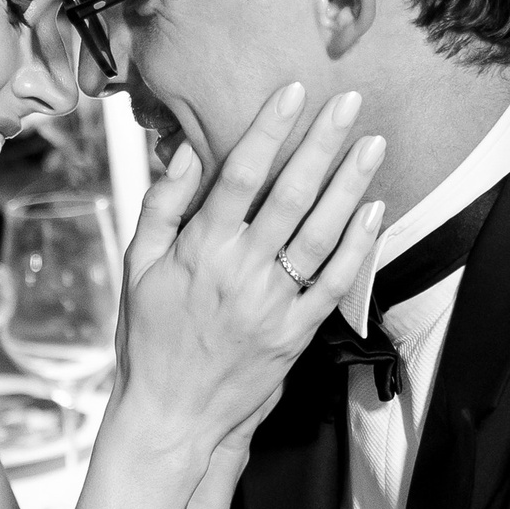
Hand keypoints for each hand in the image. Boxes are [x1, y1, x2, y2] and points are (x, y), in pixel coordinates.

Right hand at [113, 83, 384, 460]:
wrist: (171, 416)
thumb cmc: (148, 338)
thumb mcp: (136, 268)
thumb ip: (161, 206)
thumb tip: (186, 151)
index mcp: (200, 250)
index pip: (239, 175)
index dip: (269, 129)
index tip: (294, 92)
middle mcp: (240, 272)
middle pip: (290, 195)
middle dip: (322, 144)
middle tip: (350, 102)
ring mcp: (272, 305)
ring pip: (320, 234)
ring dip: (350, 186)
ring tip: (372, 145)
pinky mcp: (295, 335)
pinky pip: (333, 285)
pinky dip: (357, 247)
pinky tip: (373, 211)